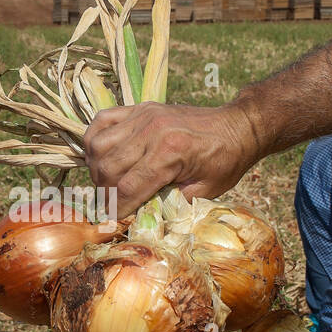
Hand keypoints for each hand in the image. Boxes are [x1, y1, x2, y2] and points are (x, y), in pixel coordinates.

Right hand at [84, 102, 262, 216]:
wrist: (236, 127)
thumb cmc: (224, 161)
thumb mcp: (204, 192)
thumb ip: (171, 205)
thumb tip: (140, 218)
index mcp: (170, 153)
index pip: (128, 189)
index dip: (118, 210)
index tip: (115, 222)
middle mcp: (151, 131)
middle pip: (108, 169)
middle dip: (105, 194)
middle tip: (114, 205)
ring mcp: (142, 116)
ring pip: (99, 147)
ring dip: (97, 169)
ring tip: (108, 182)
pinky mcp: (139, 108)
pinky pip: (101, 121)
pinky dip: (94, 141)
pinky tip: (101, 156)